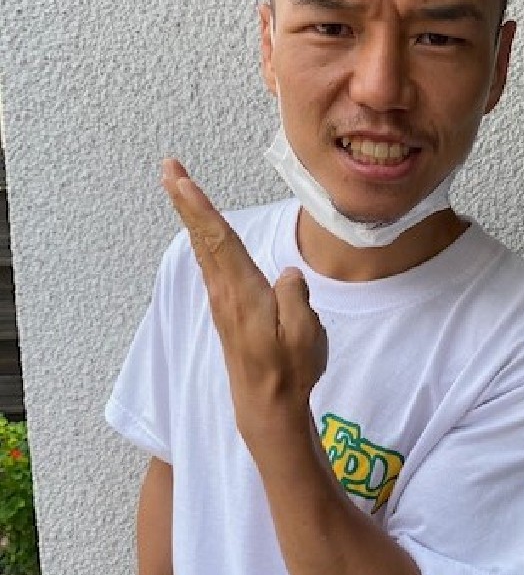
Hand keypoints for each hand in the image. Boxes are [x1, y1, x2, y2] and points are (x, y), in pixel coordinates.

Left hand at [160, 159, 327, 442]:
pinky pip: (210, 262)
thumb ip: (295, 298)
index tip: (180, 180)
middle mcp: (226, 292)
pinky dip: (203, 238)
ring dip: (192, 216)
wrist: (267, 407)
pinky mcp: (226, 309)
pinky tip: (202, 233)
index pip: (219, 240)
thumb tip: (288, 274)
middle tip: (168, 167)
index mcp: (244, 292)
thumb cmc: (289, 371)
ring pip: (204, 248)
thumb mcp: (304, 335)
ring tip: (180, 189)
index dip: (200, 207)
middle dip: (186, 200)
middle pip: (203, 237)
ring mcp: (222, 301)